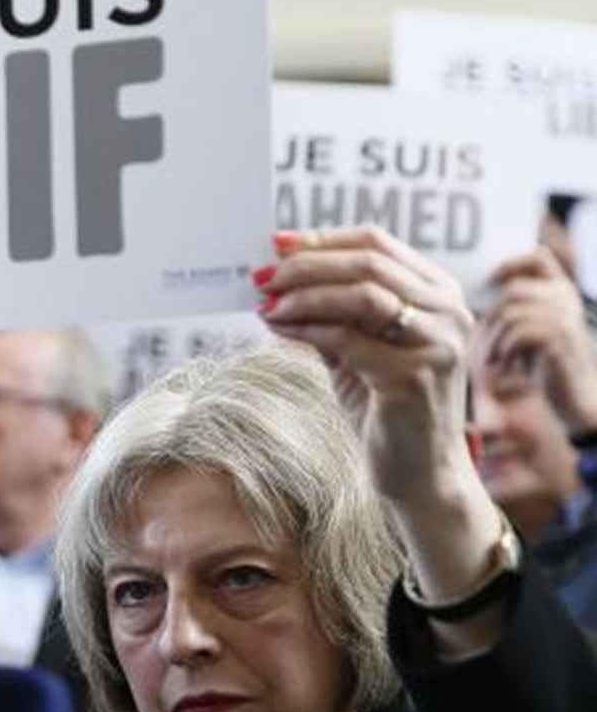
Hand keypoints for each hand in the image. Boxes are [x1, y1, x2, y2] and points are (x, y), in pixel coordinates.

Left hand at [258, 225, 474, 506]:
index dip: (322, 238)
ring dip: (303, 295)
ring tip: (265, 303)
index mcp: (439, 292)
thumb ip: (330, 311)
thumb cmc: (383, 406)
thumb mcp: (356, 348)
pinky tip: (277, 329)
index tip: (275, 243)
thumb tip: (275, 279)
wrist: (417, 473)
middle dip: (305, 265)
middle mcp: (449, 311)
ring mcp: (438, 343)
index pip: (377, 242)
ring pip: (361, 295)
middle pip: (368, 263)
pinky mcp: (413, 377)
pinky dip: (306, 328)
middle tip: (261, 276)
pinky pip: (347, 338)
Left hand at [480, 247, 596, 433]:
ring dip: (494, 340)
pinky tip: (509, 367)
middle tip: (487, 348)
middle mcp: (566, 299)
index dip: (511, 263)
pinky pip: (518, 333)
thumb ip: (511, 309)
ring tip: (495, 361)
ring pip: (510, 313)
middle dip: (490, 319)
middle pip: (512, 291)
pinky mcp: (560, 338)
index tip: (489, 282)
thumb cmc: (540, 365)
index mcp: (560, 291)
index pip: (538, 257)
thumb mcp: (526, 330)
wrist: (571, 397)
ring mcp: (565, 317)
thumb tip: (475, 291)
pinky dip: (505, 351)